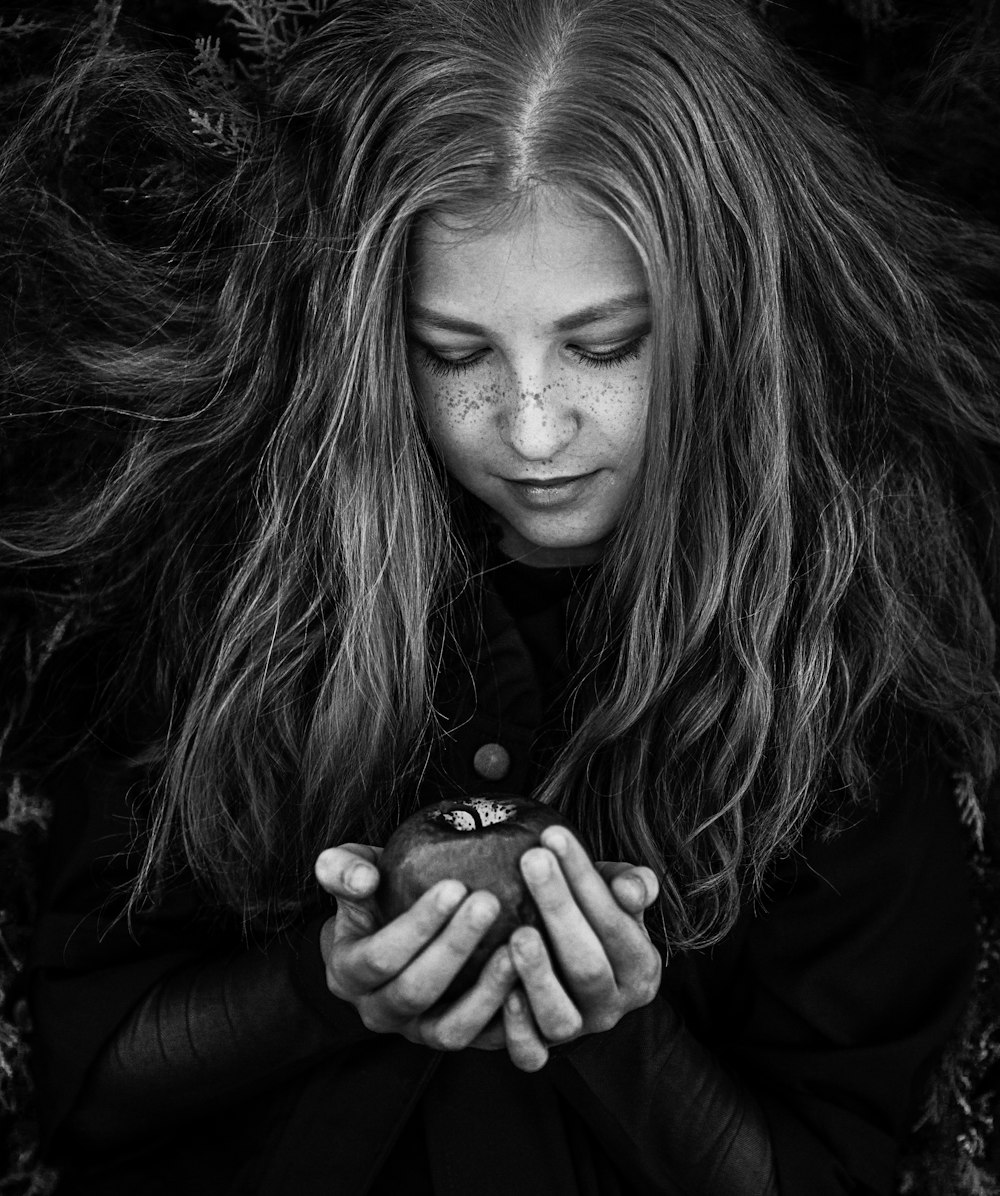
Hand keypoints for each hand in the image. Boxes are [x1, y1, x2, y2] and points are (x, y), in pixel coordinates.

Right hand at [314, 843, 517, 1051]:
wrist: (388, 932)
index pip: (379, 958)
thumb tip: (363, 878)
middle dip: (454, 947)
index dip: (417, 926)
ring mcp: (419, 1032)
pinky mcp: (459, 1039)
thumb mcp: (351, 873)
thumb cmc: (376, 894)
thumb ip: (343, 869)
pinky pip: (487, 1043)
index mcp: (348, 974)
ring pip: (451, 1030)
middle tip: (489, 902)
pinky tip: (534, 979)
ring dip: (486, 991)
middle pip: (416, 992)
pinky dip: (512, 1020)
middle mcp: (379, 1012)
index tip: (455, 886)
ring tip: (517, 946)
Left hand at [502, 828, 661, 1071]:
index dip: (585, 879)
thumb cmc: (593, 918)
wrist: (576, 970)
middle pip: (587, 964)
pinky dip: (516, 1028)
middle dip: (559, 907)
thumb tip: (629, 888)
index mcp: (640, 967)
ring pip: (560, 1016)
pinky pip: (529, 1054)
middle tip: (531, 859)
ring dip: (537, 973)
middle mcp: (612, 1006)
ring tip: (517, 932)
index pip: (616, 922)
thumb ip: (633, 885)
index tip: (553, 835)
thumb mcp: (619, 896)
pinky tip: (503, 992)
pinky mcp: (541, 1050)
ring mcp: (577, 1031)